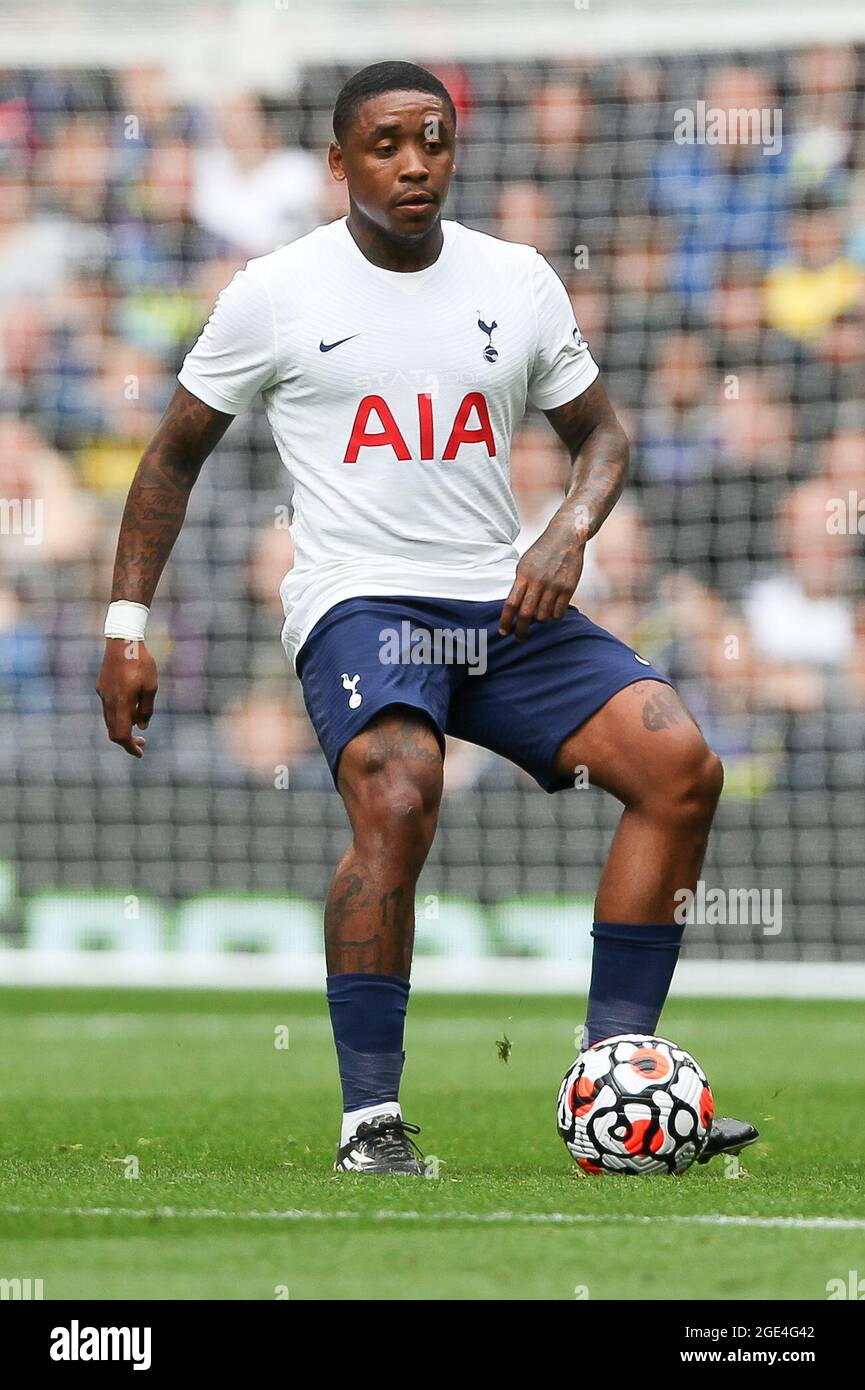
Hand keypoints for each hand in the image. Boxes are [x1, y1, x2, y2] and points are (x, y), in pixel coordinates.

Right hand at [96, 639, 157, 757]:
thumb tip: (142, 727)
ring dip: (122, 726)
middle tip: (142, 742)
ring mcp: (103, 694)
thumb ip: (146, 709)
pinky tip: (130, 706)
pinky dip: (118, 714)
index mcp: (121, 704)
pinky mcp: (101, 687)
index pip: (121, 735)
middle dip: (127, 740)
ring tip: (139, 722)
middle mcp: (109, 702)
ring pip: (109, 720)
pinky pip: (108, 707)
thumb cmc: (141, 663)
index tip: (140, 752)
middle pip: (113, 731)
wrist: (123, 641)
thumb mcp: (151, 687)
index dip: (130, 747)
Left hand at [498, 519, 584, 640]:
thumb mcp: (525, 565)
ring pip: (543, 616)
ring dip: (539, 620)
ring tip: (539, 616)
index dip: (506, 621)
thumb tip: (514, 608)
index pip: (511, 604)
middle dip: (521, 630)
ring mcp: (554, 586)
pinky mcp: (569, 588)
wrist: (566, 538)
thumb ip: (520, 584)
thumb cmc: (542, 552)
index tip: (503, 632)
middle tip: (519, 638)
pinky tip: (552, 610)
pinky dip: (554, 616)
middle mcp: (538, 582)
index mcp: (524, 576)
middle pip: (526, 614)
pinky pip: (559, 612)